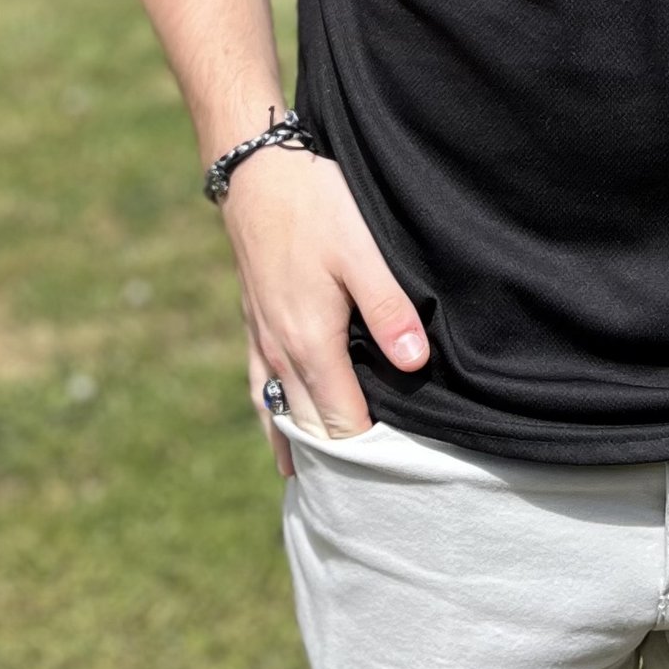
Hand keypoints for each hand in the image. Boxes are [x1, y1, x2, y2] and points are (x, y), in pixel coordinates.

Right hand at [222, 147, 426, 475]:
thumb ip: (390, 311)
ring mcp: (262, 338)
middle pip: (309, 426)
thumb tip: (415, 366)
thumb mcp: (362, 252)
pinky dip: (273, 417)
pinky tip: (279, 427)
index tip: (396, 481)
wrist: (255, 169)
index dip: (368, 454)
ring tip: (321, 486)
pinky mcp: (253, 321)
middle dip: (338, 461)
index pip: (341, 422)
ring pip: (280, 411)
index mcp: (311, 343)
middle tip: (369, 499)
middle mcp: (281, 352)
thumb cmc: (315, 205)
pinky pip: (260, 387)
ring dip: (301, 445)